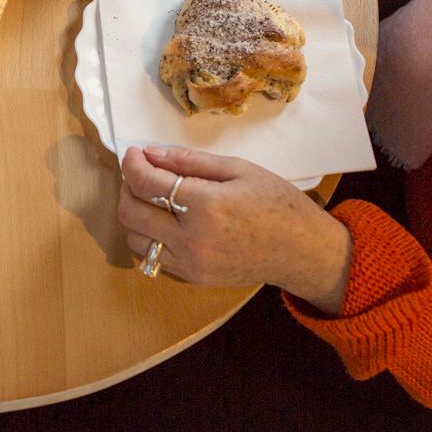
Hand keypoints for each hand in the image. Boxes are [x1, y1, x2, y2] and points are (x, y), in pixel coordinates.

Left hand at [117, 145, 350, 314]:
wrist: (304, 252)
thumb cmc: (278, 204)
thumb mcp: (238, 169)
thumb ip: (190, 161)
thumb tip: (151, 154)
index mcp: (205, 206)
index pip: (146, 183)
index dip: (132, 164)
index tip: (134, 153)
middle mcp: (192, 240)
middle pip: (131, 213)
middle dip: (127, 188)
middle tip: (141, 173)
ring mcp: (191, 264)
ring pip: (136, 240)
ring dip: (135, 215)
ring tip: (153, 198)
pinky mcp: (194, 279)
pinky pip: (154, 258)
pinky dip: (151, 237)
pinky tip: (167, 222)